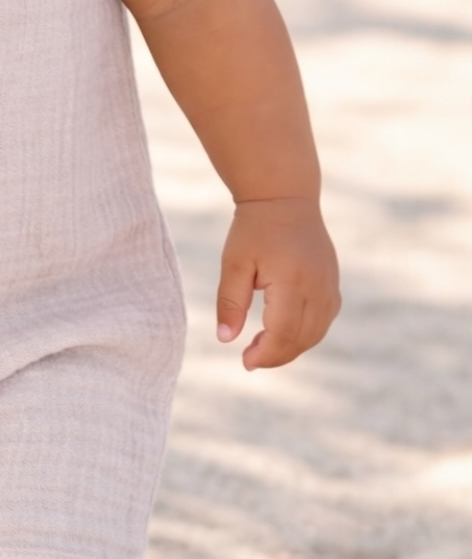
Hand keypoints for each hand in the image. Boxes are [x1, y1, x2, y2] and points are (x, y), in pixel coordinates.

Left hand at [216, 197, 339, 369]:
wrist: (284, 197)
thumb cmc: (254, 229)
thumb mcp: (234, 262)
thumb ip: (230, 302)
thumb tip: (225, 340)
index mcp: (293, 281)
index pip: (284, 333)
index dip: (266, 354)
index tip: (245, 361)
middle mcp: (318, 287)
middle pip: (303, 338)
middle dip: (277, 355)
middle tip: (250, 358)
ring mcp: (330, 286)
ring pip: (317, 333)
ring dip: (292, 347)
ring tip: (263, 348)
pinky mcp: (333, 284)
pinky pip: (324, 320)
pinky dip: (306, 334)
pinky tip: (284, 332)